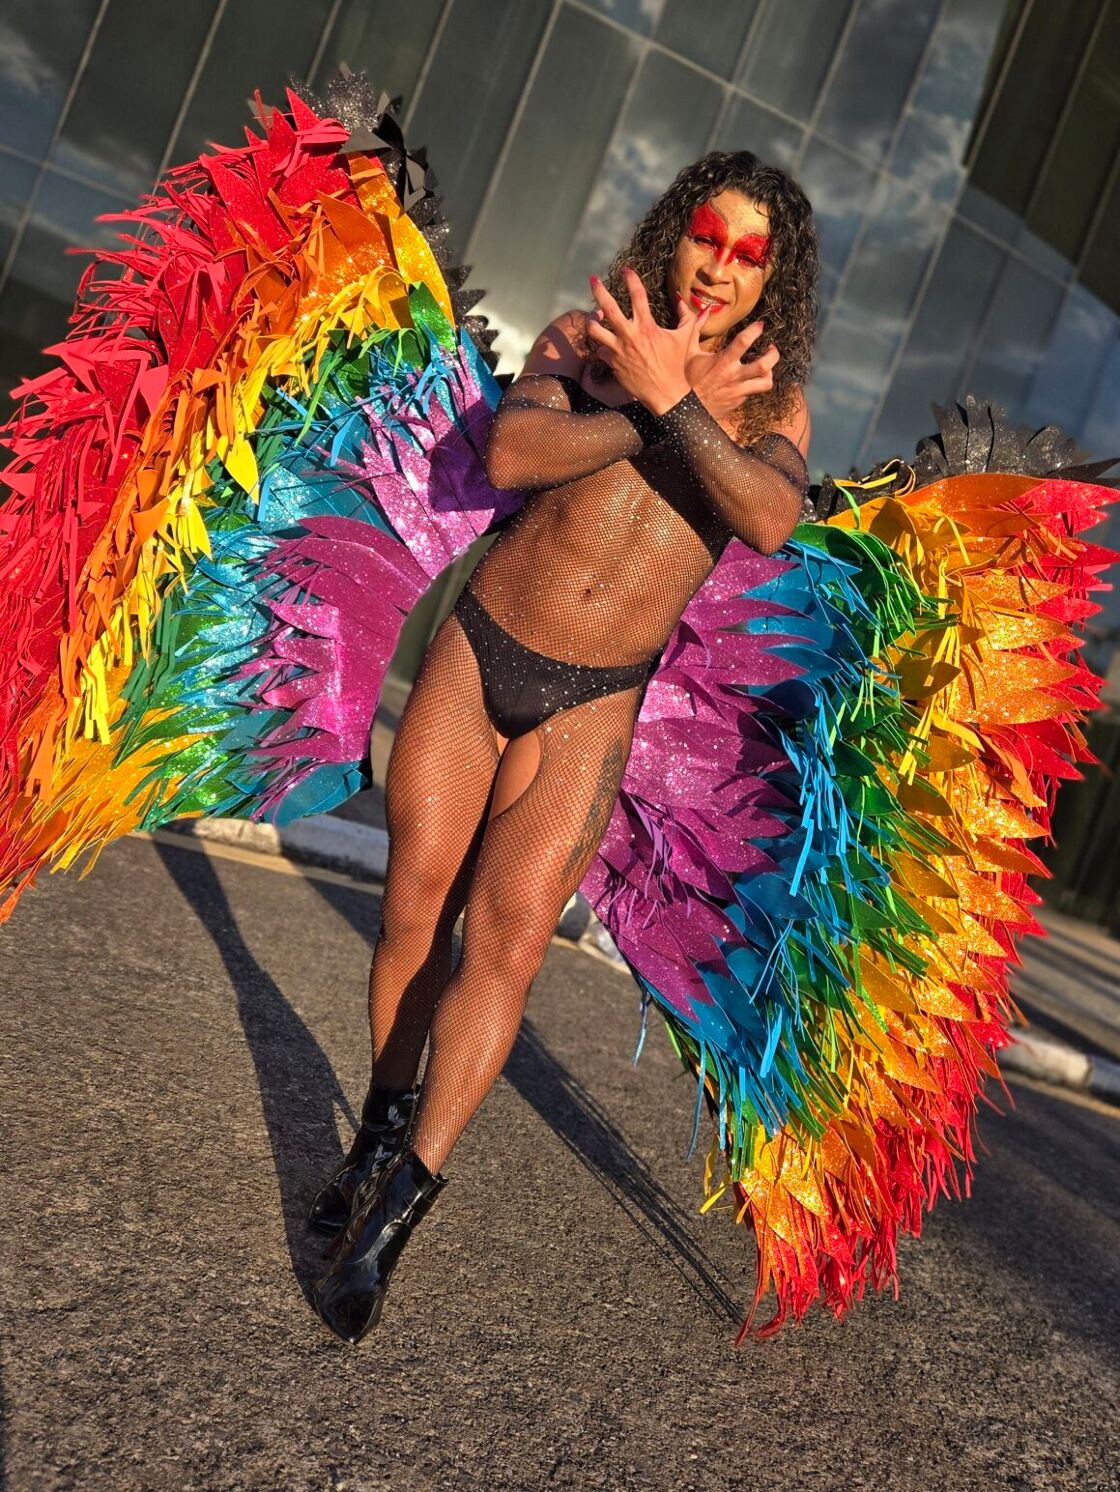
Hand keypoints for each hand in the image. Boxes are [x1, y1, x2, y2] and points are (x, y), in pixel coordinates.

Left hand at [585, 267, 707, 414]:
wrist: (666, 394)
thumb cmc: (677, 365)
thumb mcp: (686, 338)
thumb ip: (688, 317)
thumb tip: (691, 302)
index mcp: (647, 326)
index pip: (637, 295)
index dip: (631, 279)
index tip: (626, 270)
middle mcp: (630, 336)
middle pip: (607, 307)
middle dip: (598, 290)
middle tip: (593, 279)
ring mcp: (618, 350)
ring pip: (594, 330)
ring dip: (591, 320)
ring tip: (593, 315)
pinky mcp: (613, 364)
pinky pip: (600, 351)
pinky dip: (601, 346)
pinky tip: (604, 344)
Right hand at [686, 322, 779, 422]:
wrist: (684, 410)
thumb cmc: (686, 379)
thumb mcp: (688, 352)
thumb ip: (696, 329)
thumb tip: (704, 310)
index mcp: (722, 362)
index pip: (744, 341)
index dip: (755, 331)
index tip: (760, 326)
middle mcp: (733, 377)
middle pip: (764, 365)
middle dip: (774, 355)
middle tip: (771, 348)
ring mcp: (738, 391)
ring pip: (765, 383)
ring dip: (769, 374)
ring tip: (766, 368)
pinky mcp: (738, 402)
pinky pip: (752, 392)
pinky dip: (752, 385)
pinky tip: (747, 380)